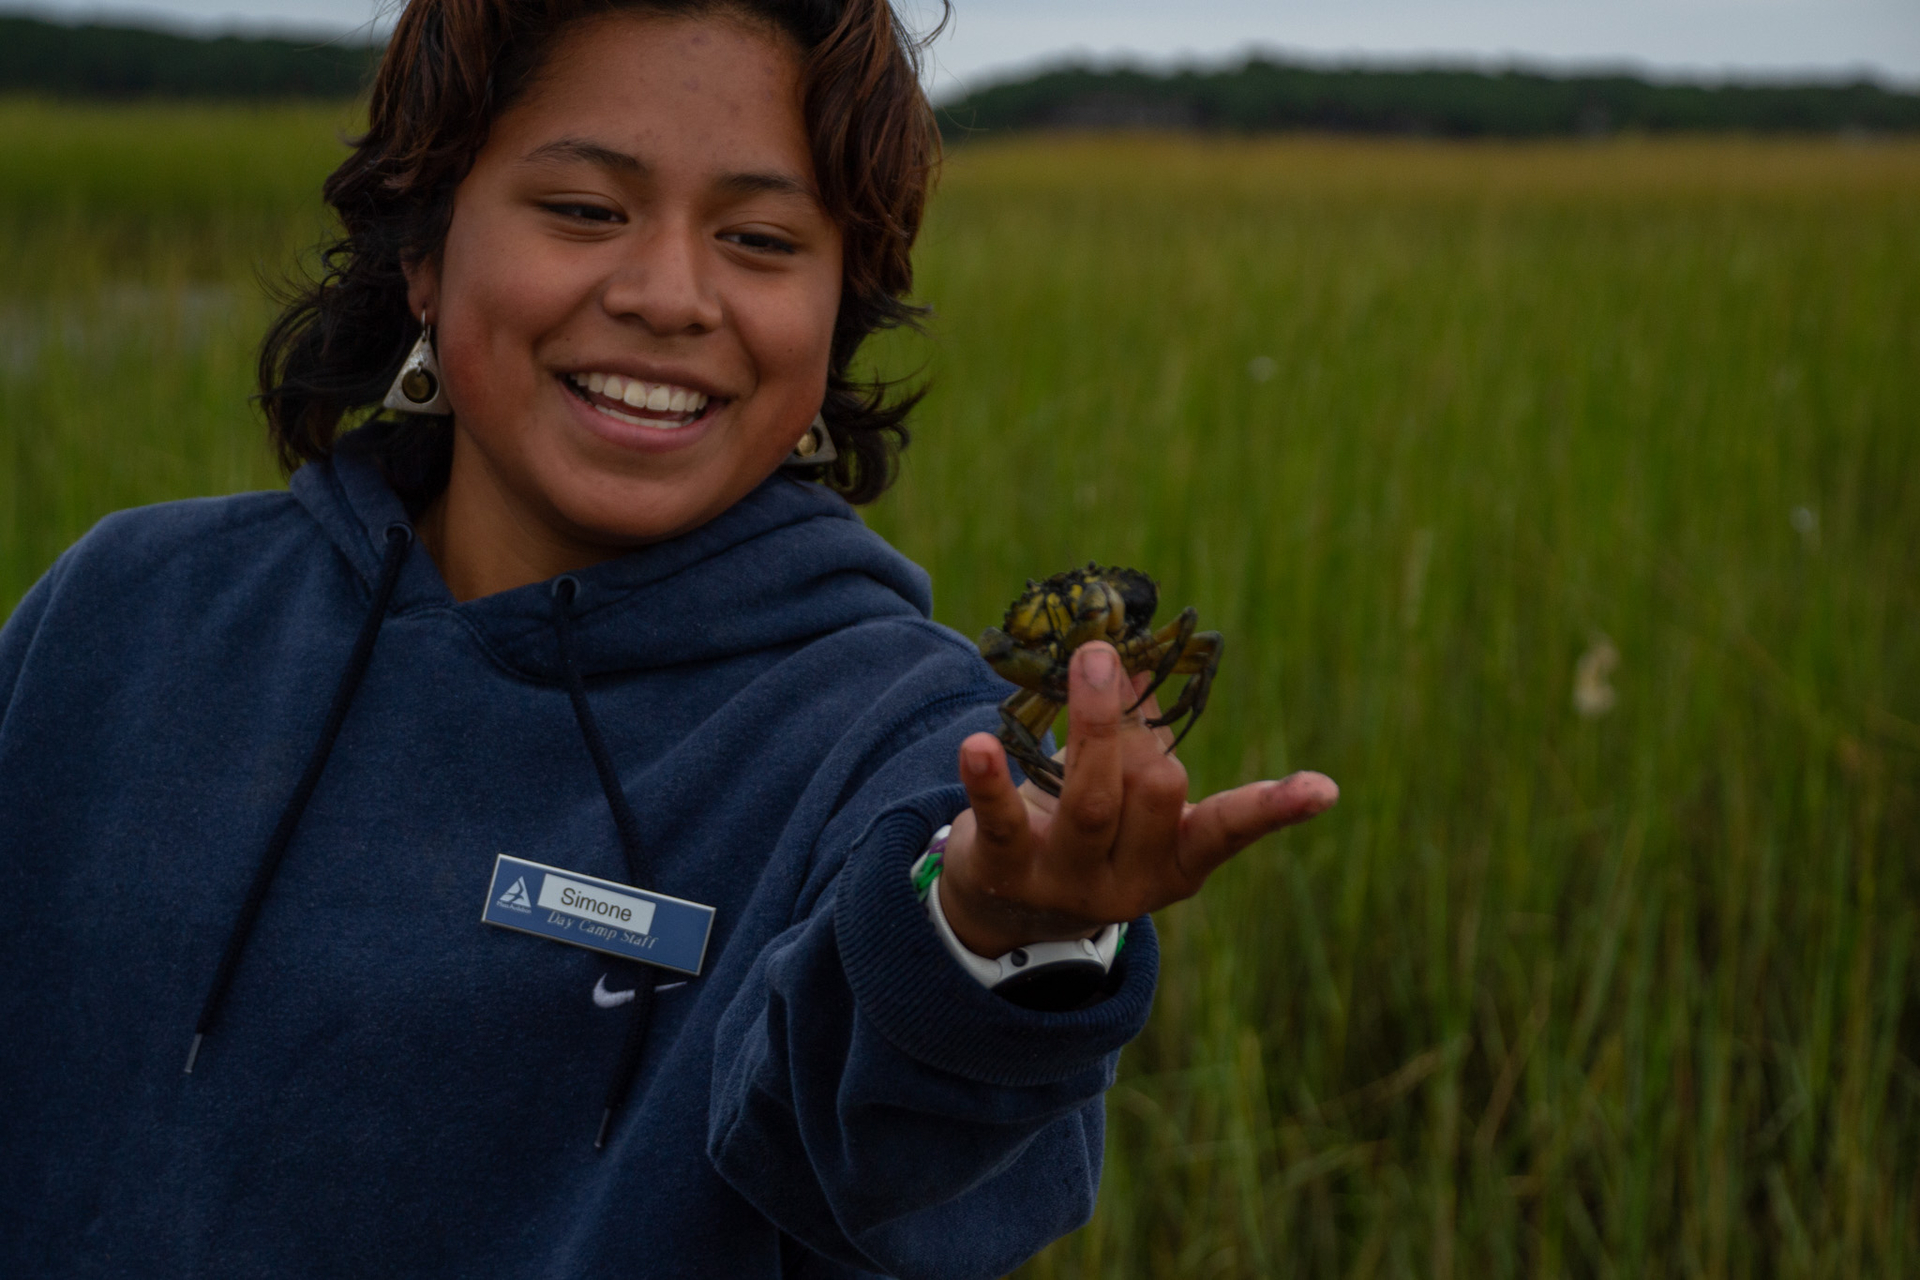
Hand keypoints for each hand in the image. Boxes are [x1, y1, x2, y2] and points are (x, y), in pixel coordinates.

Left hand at [940, 641, 1338, 957]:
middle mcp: (1128, 884)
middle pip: (1157, 792)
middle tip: (1110, 669)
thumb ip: (1137, 735)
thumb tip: (1137, 655)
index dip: (1274, 809)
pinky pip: (1003, 820)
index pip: (1228, 831)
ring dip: (1096, 723)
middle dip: (1138, 724)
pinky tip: (977, 745)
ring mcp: (1068, 882)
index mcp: (1173, 863)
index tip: (1324, 789)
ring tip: (1092, 659)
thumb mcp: (1118, 794)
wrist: (999, 912)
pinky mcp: (1005, 873)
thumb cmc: (1076, 833)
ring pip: (1094, 802)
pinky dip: (990, 779)